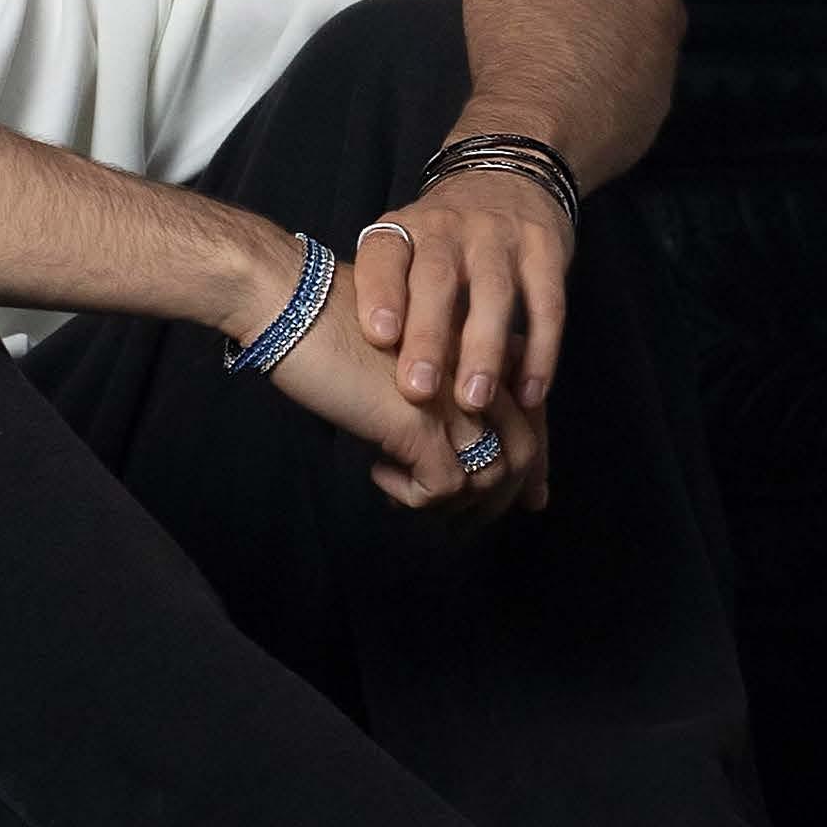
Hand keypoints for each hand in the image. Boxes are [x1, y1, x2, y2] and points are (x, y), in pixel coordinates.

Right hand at [221, 236, 546, 519]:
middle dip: (501, 499)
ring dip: (453, 505)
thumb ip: (438, 394)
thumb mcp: (405, 359)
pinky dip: (412, 496)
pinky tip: (377, 471)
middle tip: (463, 524)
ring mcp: (456, 396)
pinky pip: (442, 487)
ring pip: (489, 477)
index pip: (533, 417)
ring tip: (405, 495)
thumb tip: (450, 458)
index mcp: (484, 346)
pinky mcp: (420, 422)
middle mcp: (482, 369)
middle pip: (524, 451)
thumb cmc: (336, 325)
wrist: (293, 302)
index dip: (532, 467)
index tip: (524, 498)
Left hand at [356, 163, 575, 487]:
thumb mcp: (407, 248)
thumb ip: (387, 298)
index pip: (385, 254)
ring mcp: (502, 237)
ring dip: (484, 350)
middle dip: (428, 335)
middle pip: (438, 278)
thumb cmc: (443, 239)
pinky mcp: (547, 251)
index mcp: (406, 228)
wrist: (510, 175)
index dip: (380, 293)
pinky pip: (548, 305)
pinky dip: (541, 353)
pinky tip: (529, 395)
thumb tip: (354, 379)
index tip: (378, 337)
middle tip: (418, 390)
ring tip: (473, 401)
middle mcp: (451, 227)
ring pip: (494, 293)